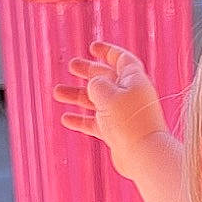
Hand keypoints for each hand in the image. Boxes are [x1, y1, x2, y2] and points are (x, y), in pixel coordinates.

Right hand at [54, 41, 169, 177]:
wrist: (143, 155)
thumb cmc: (129, 121)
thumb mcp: (108, 94)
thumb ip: (97, 84)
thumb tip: (92, 83)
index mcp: (133, 80)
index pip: (121, 59)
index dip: (107, 51)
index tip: (92, 47)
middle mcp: (128, 95)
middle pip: (107, 78)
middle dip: (88, 71)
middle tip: (71, 66)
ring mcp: (122, 115)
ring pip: (96, 101)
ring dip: (77, 95)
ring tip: (57, 92)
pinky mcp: (116, 132)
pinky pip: (95, 123)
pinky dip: (81, 120)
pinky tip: (66, 119)